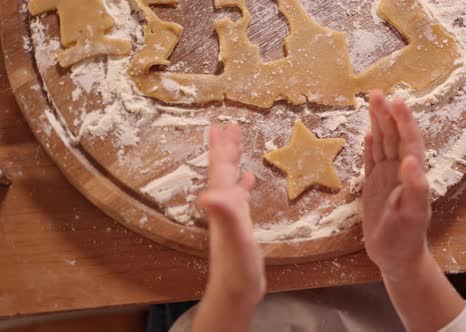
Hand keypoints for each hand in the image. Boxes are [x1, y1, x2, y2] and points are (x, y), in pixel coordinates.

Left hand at [196, 125, 265, 305]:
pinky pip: (241, 197)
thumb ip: (223, 215)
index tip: (220, 125)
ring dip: (233, 162)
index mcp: (223, 204)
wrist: (236, 290)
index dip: (220, 148)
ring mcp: (231, 216)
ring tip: (237, 145)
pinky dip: (244, 185)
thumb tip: (206, 193)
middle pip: (222, 171)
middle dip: (225, 148)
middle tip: (228, 126)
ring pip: (230, 181)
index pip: (221, 170)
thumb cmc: (237, 266)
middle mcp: (223, 206)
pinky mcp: (240, 225)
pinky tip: (249, 180)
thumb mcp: (234, 238)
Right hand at [362, 90, 431, 278]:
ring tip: (372, 103)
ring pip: (382, 144)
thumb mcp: (412, 215)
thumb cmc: (406, 237)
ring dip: (379, 123)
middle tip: (377, 93)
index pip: (408, 141)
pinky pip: (372, 160)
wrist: (396, 257)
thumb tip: (410, 158)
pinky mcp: (374, 186)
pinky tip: (369, 133)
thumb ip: (414, 187)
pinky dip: (370, 145)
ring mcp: (387, 177)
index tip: (396, 100)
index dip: (404, 121)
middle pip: (393, 136)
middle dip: (386, 114)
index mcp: (411, 174)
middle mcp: (400, 171)